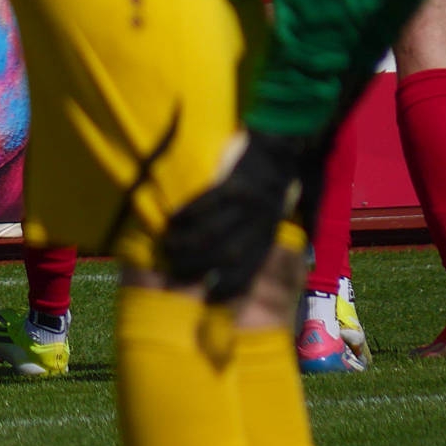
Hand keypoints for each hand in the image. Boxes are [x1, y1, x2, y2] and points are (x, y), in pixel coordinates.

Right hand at [159, 130, 309, 301]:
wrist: (279, 149)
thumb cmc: (269, 189)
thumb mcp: (270, 219)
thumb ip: (256, 241)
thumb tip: (228, 266)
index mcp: (268, 236)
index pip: (248, 270)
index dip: (227, 286)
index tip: (206, 296)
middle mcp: (260, 224)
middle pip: (226, 254)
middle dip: (198, 266)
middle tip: (173, 270)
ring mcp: (248, 204)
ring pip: (213, 231)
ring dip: (186, 242)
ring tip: (166, 245)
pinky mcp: (234, 183)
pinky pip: (207, 202)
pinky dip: (188, 212)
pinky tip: (172, 217)